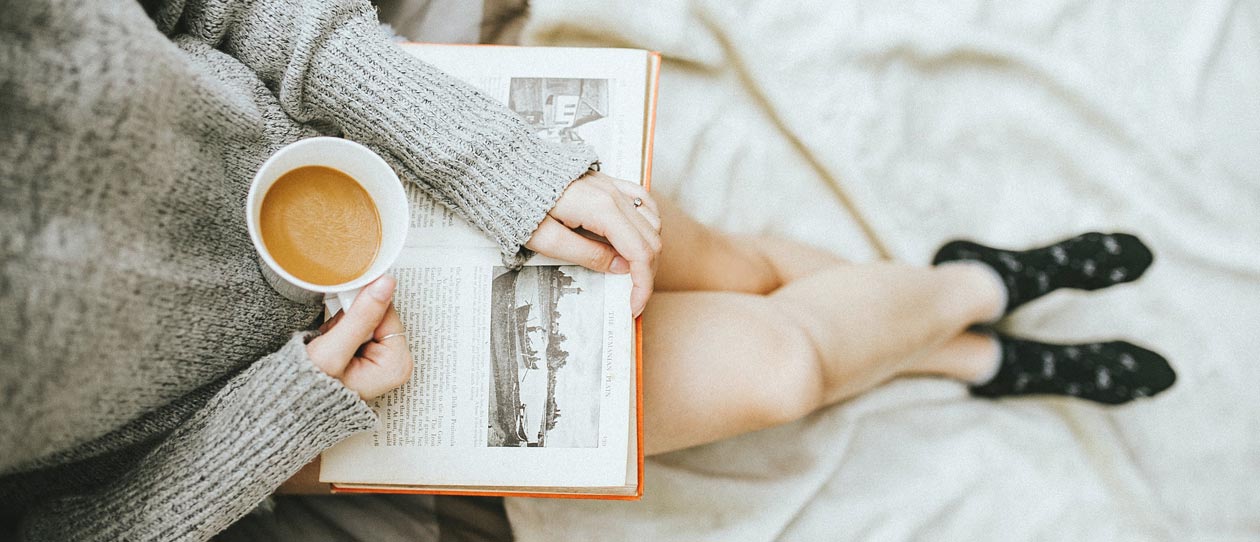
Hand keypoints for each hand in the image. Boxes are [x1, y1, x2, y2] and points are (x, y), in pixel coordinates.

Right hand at [305, 275, 413, 399]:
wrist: (289, 407)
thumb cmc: (309, 391)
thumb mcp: (333, 351)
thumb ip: (360, 316)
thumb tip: (385, 284)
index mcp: (397, 365)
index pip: (388, 312)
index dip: (361, 308)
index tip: (343, 315)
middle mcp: (395, 363)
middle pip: (378, 314)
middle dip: (351, 320)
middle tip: (334, 339)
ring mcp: (382, 360)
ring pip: (366, 318)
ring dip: (343, 324)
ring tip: (330, 345)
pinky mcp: (368, 355)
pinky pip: (357, 326)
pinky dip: (340, 330)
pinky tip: (331, 345)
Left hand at [526, 171, 660, 315]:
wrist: (506, 169)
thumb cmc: (518, 203)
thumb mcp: (546, 240)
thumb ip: (587, 255)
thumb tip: (621, 268)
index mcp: (602, 210)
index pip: (639, 252)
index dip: (642, 284)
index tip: (634, 305)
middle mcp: (613, 194)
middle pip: (651, 239)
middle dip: (647, 273)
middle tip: (633, 296)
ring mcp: (612, 185)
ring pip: (652, 221)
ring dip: (649, 250)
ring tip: (634, 273)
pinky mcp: (607, 182)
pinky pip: (642, 200)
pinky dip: (648, 223)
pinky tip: (640, 237)